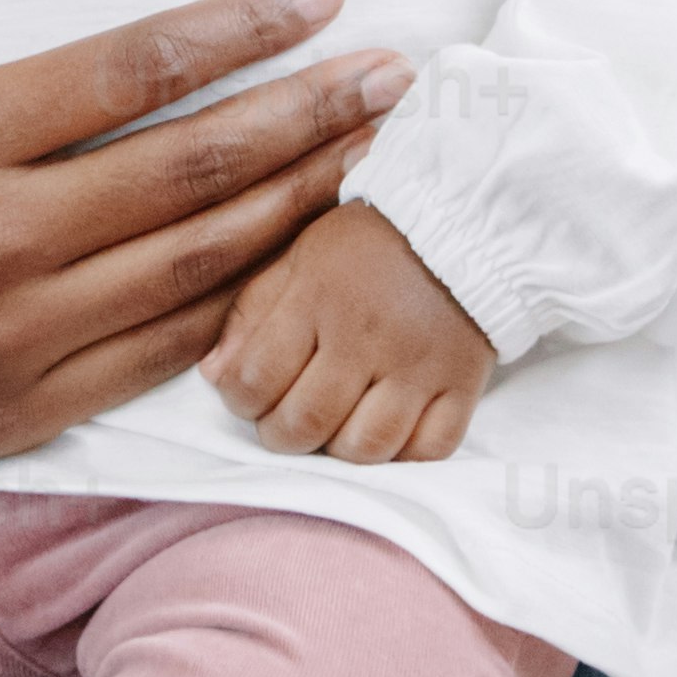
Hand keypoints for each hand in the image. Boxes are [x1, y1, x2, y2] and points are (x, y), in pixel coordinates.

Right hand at [0, 0, 412, 484]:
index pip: (134, 68)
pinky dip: (239, 301)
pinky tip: (291, 256)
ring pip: (200, 266)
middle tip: (396, 74)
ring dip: (298, 205)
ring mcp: (18, 337)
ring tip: (368, 152)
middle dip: (311, 114)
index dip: (241, 27)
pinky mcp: (26, 408)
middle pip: (195, 170)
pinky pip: (166, 354)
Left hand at [198, 202, 495, 463]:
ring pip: (366, 448)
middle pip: (306, 423)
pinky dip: (403, 456)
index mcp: (316, 299)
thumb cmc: (366, 242)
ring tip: (336, 427)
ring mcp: (418, 366)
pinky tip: (388, 432)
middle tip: (287, 419)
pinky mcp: (462, 385)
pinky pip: (430, 450)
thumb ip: (251, 313)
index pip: (255, 380)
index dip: (239, 400)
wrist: (461, 221)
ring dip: (339, 450)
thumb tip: (215, 376)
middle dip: (282, 435)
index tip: (248, 394)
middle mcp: (366, 337)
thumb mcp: (297, 257)